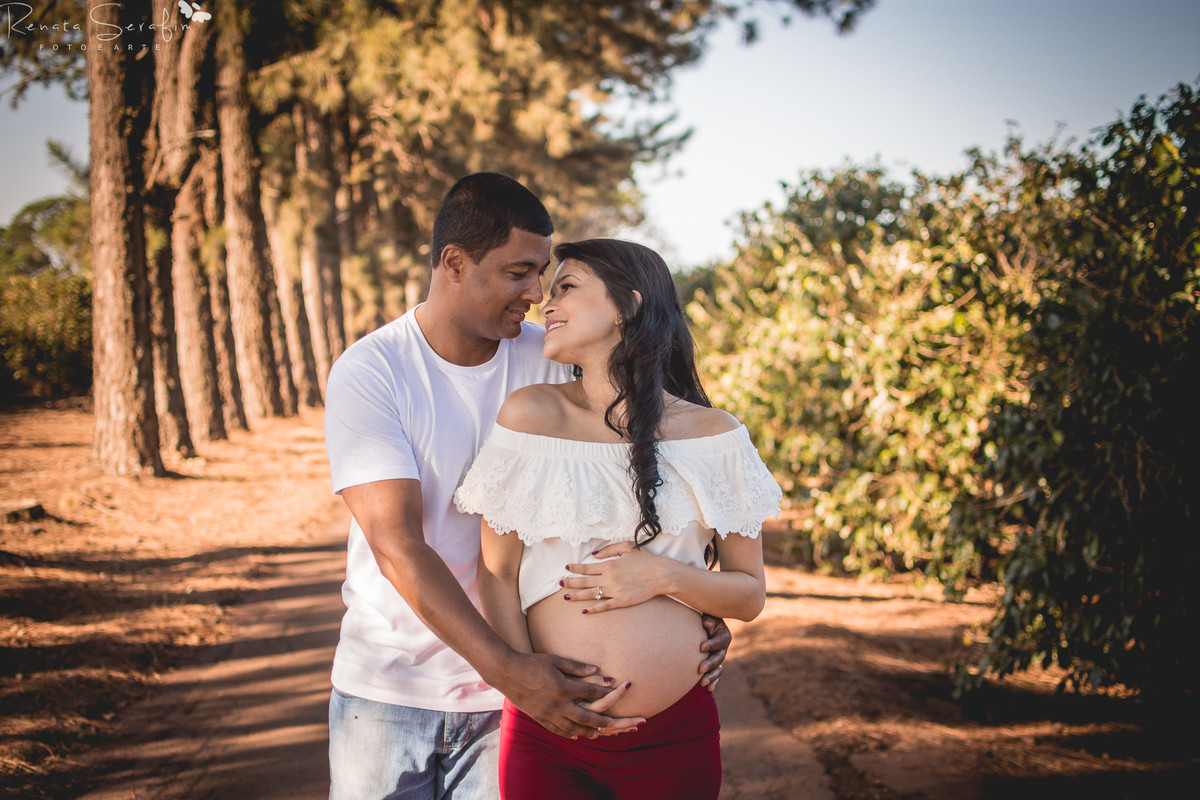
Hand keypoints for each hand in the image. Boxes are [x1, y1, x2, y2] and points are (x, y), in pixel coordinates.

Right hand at [500, 652, 641, 738]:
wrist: (507, 673)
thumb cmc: (532, 663)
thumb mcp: (555, 660)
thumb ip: (576, 667)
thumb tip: (597, 670)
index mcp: (563, 687)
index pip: (590, 692)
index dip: (606, 692)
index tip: (619, 691)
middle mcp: (557, 704)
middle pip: (586, 716)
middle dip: (604, 721)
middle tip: (618, 724)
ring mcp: (548, 713)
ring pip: (572, 728)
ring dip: (588, 731)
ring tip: (599, 733)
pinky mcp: (539, 718)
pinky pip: (557, 730)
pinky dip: (569, 734)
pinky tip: (576, 736)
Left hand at [561, 541, 675, 613]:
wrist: (662, 575)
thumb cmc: (646, 560)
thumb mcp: (628, 547)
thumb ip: (609, 549)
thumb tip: (594, 555)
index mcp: (610, 565)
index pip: (587, 567)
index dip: (575, 568)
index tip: (566, 568)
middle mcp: (609, 578)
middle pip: (585, 582)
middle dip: (570, 582)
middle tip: (559, 583)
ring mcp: (615, 591)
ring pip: (591, 595)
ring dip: (577, 596)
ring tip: (566, 597)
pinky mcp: (622, 601)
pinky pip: (604, 606)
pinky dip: (593, 609)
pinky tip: (584, 611)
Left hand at [698, 615, 730, 690]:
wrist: (703, 625)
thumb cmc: (704, 619)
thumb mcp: (707, 616)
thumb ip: (708, 619)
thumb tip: (706, 622)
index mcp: (723, 636)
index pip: (720, 641)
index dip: (712, 644)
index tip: (701, 647)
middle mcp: (723, 648)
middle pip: (719, 658)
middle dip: (710, 664)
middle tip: (700, 669)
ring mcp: (719, 658)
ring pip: (718, 669)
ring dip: (711, 676)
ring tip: (702, 683)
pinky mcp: (715, 666)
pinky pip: (716, 675)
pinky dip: (714, 682)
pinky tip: (709, 689)